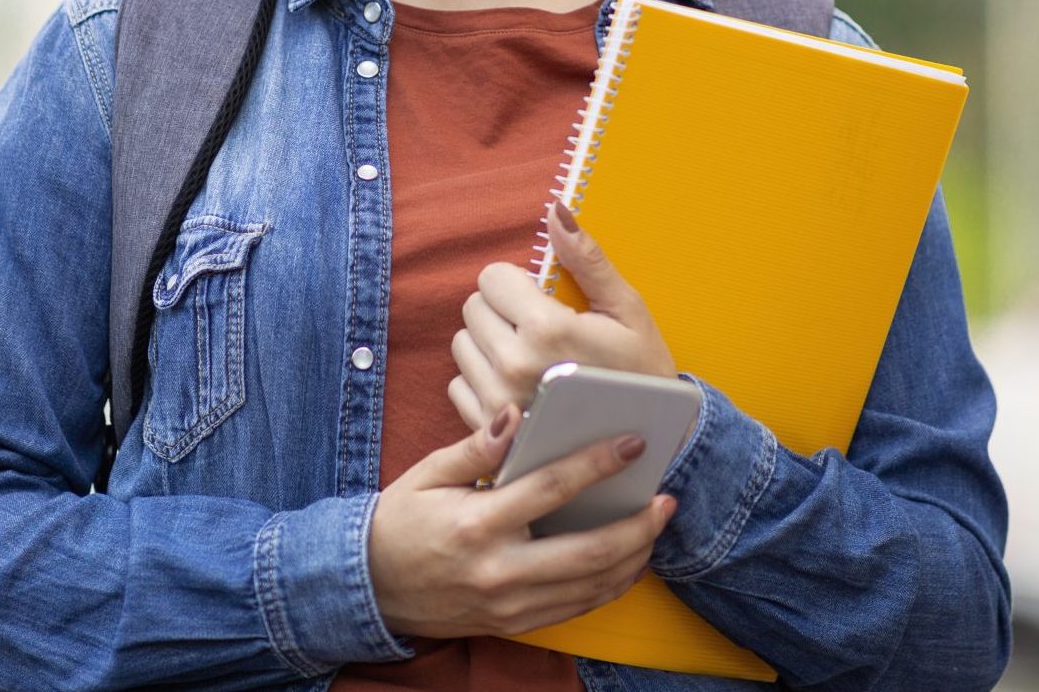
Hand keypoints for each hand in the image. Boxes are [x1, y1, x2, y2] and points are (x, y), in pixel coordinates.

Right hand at [367, 403, 677, 638]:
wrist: (372, 588)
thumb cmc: (400, 521)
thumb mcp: (427, 474)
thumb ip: (474, 446)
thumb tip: (515, 414)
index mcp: (477, 524)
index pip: (551, 489)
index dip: (597, 464)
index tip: (632, 443)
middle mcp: (499, 570)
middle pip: (587, 552)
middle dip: (636, 526)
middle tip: (666, 500)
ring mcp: (509, 604)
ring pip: (590, 587)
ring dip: (633, 557)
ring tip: (656, 527)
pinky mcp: (514, 624)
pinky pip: (576, 608)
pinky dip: (610, 585)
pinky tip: (628, 560)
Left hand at [448, 200, 677, 432]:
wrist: (652, 448)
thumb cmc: (641, 372)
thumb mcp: (626, 309)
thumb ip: (586, 258)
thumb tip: (556, 210)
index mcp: (546, 328)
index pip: (492, 277)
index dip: (518, 284)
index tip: (545, 302)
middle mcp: (514, 364)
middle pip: (473, 308)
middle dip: (502, 312)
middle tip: (541, 333)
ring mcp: (499, 402)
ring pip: (463, 345)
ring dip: (490, 346)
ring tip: (532, 361)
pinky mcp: (490, 431)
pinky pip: (458, 386)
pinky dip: (482, 383)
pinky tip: (519, 390)